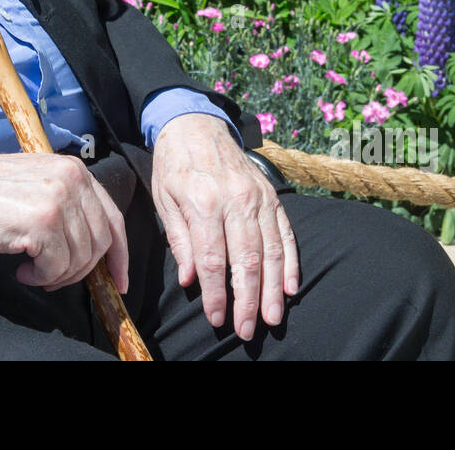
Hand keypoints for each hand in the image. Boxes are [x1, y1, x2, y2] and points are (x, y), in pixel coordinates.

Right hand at [0, 150, 128, 293]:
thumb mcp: (37, 185)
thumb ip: (68, 204)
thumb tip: (94, 246)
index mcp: (74, 170)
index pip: (113, 217)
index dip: (120, 254)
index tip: (118, 280)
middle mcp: (72, 180)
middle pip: (101, 242)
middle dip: (81, 270)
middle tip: (54, 277)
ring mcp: (58, 200)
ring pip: (81, 258)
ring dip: (57, 275)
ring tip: (32, 270)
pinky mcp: (41, 222)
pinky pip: (57, 267)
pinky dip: (41, 276)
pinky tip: (22, 269)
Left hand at [151, 113, 299, 339]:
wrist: (197, 124)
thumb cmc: (175, 165)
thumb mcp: (164, 199)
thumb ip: (179, 240)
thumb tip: (189, 279)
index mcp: (204, 203)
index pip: (212, 260)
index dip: (216, 294)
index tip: (217, 319)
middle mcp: (235, 201)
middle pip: (246, 260)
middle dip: (248, 300)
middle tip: (247, 329)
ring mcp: (258, 198)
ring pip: (271, 251)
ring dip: (273, 289)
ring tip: (273, 317)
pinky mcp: (271, 195)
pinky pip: (286, 233)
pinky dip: (291, 262)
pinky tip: (291, 287)